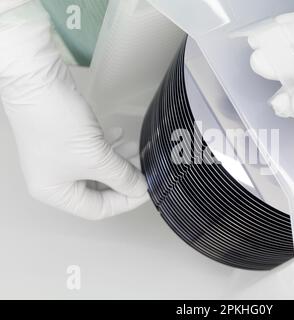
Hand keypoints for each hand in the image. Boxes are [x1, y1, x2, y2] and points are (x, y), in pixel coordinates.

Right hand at [0, 3, 148, 219]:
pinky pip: (92, 151)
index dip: (125, 201)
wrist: (37, 81)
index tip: (147, 189)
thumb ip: (122, 176)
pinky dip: (109, 147)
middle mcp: (53, 179)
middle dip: (123, 179)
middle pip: (98, 190)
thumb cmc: (58, 123)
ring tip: (137, 151)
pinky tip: (121, 136)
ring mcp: (58, 159)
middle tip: (144, 170)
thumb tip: (140, 188)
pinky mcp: (65, 140)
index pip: (97, 209)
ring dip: (119, 161)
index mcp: (55, 192)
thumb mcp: (96, 157)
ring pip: (97, 169)